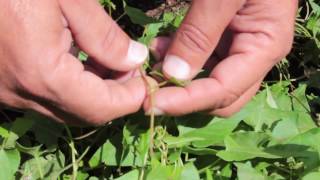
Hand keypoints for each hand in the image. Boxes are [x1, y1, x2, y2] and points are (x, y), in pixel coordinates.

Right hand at [0, 0, 149, 124]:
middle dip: (115, 96)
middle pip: (84, 113)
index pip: (101, 108)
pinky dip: (72, 86)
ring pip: (66, 108)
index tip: (145, 79)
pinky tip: (81, 61)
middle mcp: (22, 93)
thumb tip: (134, 61)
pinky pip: (46, 97)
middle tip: (130, 68)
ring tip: (110, 61)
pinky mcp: (1, 84)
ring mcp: (7, 92)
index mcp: (42, 73)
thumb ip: (104, 36)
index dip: (130, 98)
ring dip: (94, 92)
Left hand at [145, 0, 297, 116]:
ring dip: (180, 80)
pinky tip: (162, 48)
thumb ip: (199, 34)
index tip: (150, 102)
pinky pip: (204, 60)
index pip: (224, 91)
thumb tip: (174, 75)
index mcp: (265, 47)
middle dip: (185, 98)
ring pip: (210, 82)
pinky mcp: (226, 37)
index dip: (187, 102)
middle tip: (149, 91)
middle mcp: (256, 55)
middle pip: (221, 97)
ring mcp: (241, 47)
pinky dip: (181, 60)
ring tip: (152, 64)